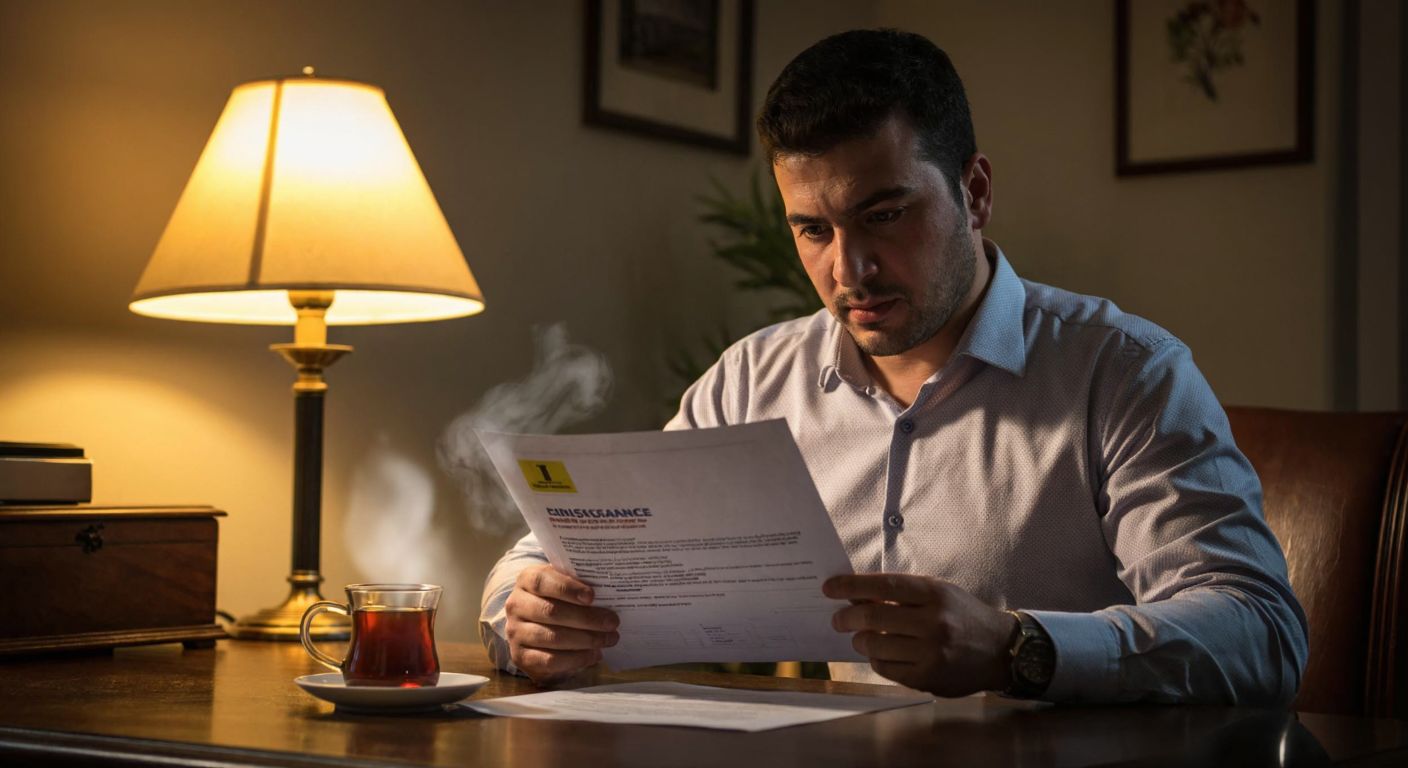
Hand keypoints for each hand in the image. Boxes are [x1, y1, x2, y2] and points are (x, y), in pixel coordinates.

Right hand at [504, 564, 619, 685]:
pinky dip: (576, 659)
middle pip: (551, 612)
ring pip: (552, 638)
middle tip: (612, 622)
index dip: (568, 588)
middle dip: (587, 618)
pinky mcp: (520, 656)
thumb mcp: (565, 584)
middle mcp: (516, 605)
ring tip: (609, 639)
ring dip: (586, 640)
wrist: (535, 624)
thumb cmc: (558, 598)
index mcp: (526, 579)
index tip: (592, 597)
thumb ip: (580, 583)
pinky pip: (550, 660)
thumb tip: (610, 591)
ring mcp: (515, 632)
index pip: (542, 581)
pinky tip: (594, 655)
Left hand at [824, 574, 1017, 696]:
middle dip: (847, 618)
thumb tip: (857, 596)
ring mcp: (930, 653)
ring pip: (875, 646)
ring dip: (860, 641)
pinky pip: (885, 669)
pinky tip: (881, 654)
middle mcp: (933, 622)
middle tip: (838, 619)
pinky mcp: (927, 678)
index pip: (883, 586)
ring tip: (861, 637)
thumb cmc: (963, 616)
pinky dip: (876, 660)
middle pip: (873, 618)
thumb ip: (902, 594)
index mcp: (935, 594)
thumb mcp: (939, 593)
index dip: (851, 586)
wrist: (1001, 650)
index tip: (830, 587)